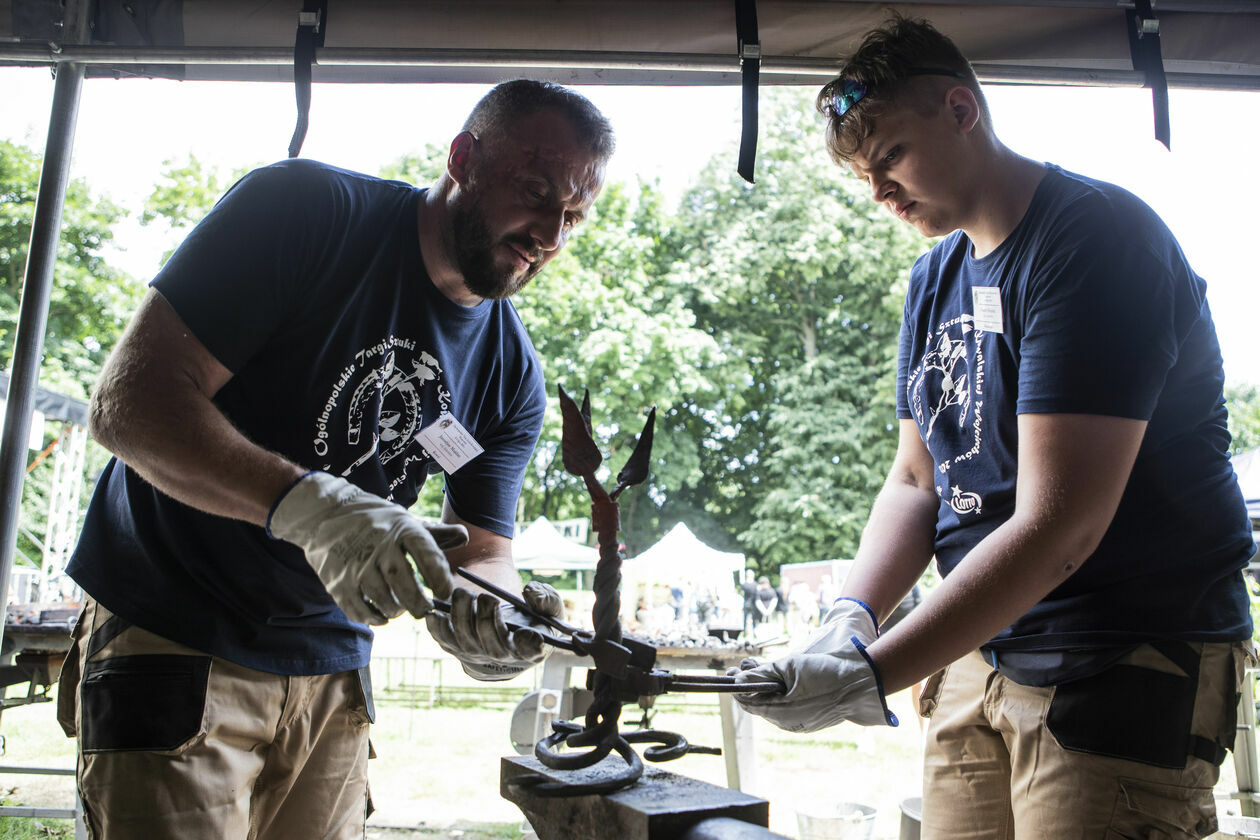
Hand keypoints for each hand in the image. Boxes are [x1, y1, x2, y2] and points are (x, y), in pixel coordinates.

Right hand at [267, 471, 466, 624]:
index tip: (445, 593)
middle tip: (425, 611)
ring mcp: (355, 565)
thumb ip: (435, 534)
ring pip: (381, 598)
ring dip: (396, 610)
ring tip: (401, 609)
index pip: (426, 553)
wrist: (326, 515)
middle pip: (403, 581)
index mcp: (401, 529)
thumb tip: (465, 537)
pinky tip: (380, 614)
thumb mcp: (406, 520)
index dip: (439, 576)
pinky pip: (358, 609)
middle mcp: (378, 546)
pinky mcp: (337, 581)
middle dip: (418, 602)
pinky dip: (372, 618)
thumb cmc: (375, 521)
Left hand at [426, 581, 563, 680]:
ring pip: (466, 642)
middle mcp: (502, 656)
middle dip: (488, 621)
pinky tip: (437, 612)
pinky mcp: (455, 646)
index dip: (529, 646)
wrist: (503, 614)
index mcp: (530, 648)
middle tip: (488, 598)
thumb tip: (531, 594)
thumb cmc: (530, 613)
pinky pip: (444, 640)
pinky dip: (438, 627)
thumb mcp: (548, 605)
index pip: (531, 652)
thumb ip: (548, 599)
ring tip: (464, 593)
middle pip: (493, 648)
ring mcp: (476, 654)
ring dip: (463, 616)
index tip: (526, 632)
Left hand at [728, 597, 896, 731]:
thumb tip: (737, 680)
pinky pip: (787, 710)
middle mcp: (787, 724)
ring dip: (767, 690)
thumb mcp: (790, 666)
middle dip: (752, 686)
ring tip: (767, 670)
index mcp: (780, 713)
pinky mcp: (808, 722)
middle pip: (758, 705)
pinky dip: (781, 696)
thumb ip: (762, 674)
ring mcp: (798, 725)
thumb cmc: (825, 673)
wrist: (860, 683)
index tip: (731, 672)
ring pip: (772, 707)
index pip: (747, 702)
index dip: (738, 686)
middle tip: (747, 665)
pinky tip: (785, 682)